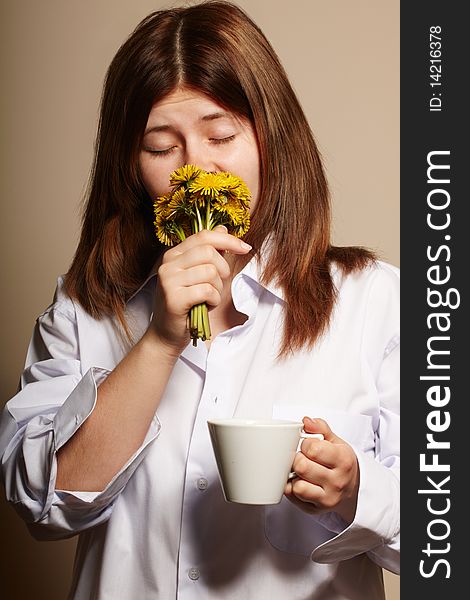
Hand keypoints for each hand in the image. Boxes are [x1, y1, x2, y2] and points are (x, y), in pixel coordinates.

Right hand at [146, 226, 251, 354]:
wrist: (166, 335)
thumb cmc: (187, 305)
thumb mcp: (197, 276)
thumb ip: (208, 252)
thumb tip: (222, 228)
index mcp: (174, 255)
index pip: (204, 236)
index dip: (228, 240)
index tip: (245, 248)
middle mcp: (168, 264)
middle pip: (209, 252)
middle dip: (223, 270)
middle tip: (216, 286)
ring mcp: (168, 280)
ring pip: (210, 272)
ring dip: (217, 289)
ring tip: (208, 298)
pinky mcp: (174, 298)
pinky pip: (207, 290)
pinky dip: (213, 300)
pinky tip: (205, 306)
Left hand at [284, 416, 359, 524]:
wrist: (354, 488)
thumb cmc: (341, 462)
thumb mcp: (336, 441)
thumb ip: (320, 427)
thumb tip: (306, 421)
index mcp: (343, 460)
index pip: (313, 449)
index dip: (305, 444)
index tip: (309, 446)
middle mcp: (337, 482)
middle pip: (302, 467)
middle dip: (297, 459)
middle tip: (302, 458)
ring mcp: (327, 499)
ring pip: (297, 487)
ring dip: (293, 477)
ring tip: (300, 471)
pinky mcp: (316, 510)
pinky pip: (294, 499)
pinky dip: (291, 489)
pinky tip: (299, 481)